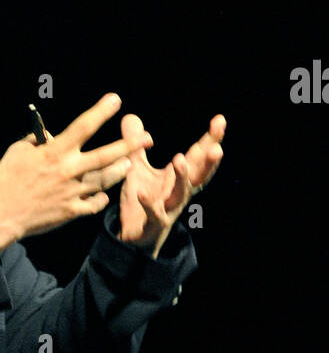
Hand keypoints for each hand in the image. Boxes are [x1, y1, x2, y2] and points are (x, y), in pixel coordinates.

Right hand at [0, 93, 152, 252]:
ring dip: (119, 171)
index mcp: (54, 153)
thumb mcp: (17, 152)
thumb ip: (38, 141)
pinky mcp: (71, 212)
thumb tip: (53, 134)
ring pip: (105, 180)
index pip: (83, 127)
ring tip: (128, 164)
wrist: (0, 215)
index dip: (101, 111)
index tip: (116, 99)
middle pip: (106, 156)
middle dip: (129, 145)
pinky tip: (103, 194)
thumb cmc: (6, 180)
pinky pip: (94, 204)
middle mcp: (68, 171)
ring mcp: (72, 193)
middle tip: (147, 138)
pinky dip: (100, 198)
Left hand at [118, 113, 225, 256]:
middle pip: (199, 174)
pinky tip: (143, 194)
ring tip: (180, 159)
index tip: (220, 120)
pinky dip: (150, 204)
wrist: (133, 236)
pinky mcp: (154, 223)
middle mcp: (179, 191)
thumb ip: (136, 145)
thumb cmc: (142, 200)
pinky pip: (154, 214)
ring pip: (182, 193)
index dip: (210, 139)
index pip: (198, 155)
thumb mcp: (137, 168)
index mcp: (178, 177)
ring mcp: (169, 208)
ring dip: (183, 177)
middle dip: (209, 161)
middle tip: (217, 147)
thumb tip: (131, 116)